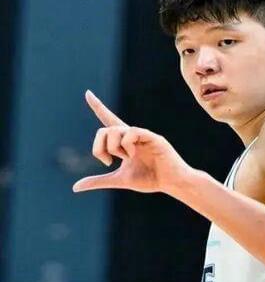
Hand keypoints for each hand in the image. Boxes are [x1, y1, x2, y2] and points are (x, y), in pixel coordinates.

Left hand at [73, 90, 192, 193]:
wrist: (171, 183)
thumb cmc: (150, 179)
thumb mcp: (119, 180)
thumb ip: (98, 181)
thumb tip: (76, 187)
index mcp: (125, 142)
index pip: (108, 120)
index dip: (98, 107)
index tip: (87, 93)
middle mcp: (132, 135)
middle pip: (105, 129)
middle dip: (99, 147)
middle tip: (106, 162)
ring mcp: (143, 135)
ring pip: (115, 130)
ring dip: (114, 148)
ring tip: (127, 158)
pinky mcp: (153, 137)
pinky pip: (131, 132)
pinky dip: (126, 145)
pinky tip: (133, 155)